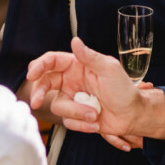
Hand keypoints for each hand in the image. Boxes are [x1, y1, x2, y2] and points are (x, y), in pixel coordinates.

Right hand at [27, 38, 164, 138]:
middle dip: (39, 92)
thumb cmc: (124, 89)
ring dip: (77, 112)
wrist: (133, 115)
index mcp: (77, 65)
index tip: (32, 75)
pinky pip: (68, 121)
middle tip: (37, 102)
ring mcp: (72, 99)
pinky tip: (97, 123)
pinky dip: (82, 124)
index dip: (39, 66)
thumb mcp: (109, 69)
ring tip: (95, 114)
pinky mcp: (75, 116)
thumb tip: (74, 40)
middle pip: (44, 83)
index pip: (52, 61)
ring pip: (59, 106)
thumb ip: (90, 56)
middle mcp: (71, 81)